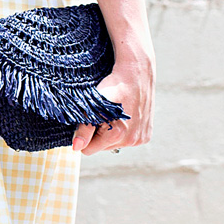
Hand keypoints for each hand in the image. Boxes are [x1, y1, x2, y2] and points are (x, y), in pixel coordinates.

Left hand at [72, 33, 154, 154]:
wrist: (136, 73)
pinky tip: (125, 115)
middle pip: (102, 147)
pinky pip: (128, 140)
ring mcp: (141, 138)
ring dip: (112, 132)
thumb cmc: (112, 86)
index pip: (88, 149)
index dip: (85, 135)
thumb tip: (76, 148)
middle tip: (104, 114)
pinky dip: (124, 130)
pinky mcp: (147, 135)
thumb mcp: (92, 105)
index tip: (91, 119)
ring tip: (115, 114)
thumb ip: (83, 128)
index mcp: (117, 135)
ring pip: (115, 144)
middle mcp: (132, 140)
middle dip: (99, 134)